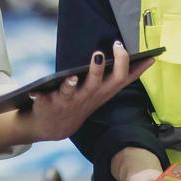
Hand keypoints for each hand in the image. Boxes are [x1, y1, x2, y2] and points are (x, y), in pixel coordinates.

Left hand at [26, 42, 155, 141]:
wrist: (53, 127)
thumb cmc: (80, 102)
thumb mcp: (102, 91)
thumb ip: (116, 75)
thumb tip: (141, 57)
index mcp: (101, 92)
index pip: (122, 80)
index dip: (135, 69)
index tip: (145, 56)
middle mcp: (87, 97)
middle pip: (98, 85)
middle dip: (100, 70)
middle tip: (101, 53)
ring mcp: (68, 102)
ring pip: (72, 93)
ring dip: (72, 85)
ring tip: (72, 77)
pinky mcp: (48, 105)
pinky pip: (43, 101)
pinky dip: (39, 97)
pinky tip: (35, 92)